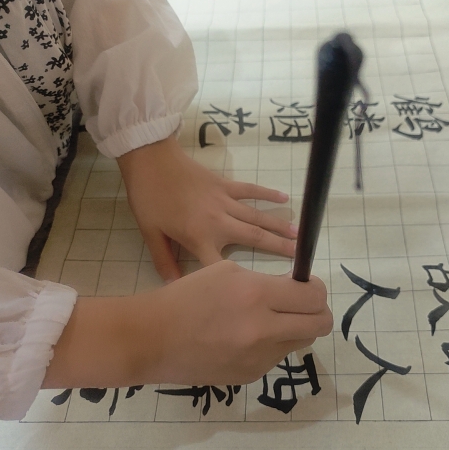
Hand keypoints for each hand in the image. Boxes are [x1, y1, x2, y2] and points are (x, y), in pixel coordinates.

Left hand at [117, 136, 296, 280]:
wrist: (151, 161)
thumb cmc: (149, 198)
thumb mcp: (150, 233)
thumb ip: (164, 261)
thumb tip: (174, 285)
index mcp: (199, 237)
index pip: (221, 265)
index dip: (239, 279)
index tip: (258, 288)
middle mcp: (219, 221)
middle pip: (253, 238)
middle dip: (278, 248)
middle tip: (299, 258)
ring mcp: (224, 201)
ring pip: (257, 217)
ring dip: (278, 226)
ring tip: (298, 236)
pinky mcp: (225, 185)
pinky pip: (250, 190)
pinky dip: (268, 194)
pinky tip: (285, 199)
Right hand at [147, 261, 332, 384]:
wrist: (153, 339)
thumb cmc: (187, 297)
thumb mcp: (228, 273)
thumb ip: (267, 281)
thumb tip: (296, 290)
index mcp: (256, 295)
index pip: (313, 297)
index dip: (316, 290)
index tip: (305, 286)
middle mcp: (263, 330)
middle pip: (319, 324)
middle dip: (317, 311)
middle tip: (300, 305)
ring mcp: (258, 358)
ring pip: (301, 341)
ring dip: (294, 328)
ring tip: (268, 320)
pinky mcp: (250, 376)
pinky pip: (276, 357)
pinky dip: (270, 345)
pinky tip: (244, 338)